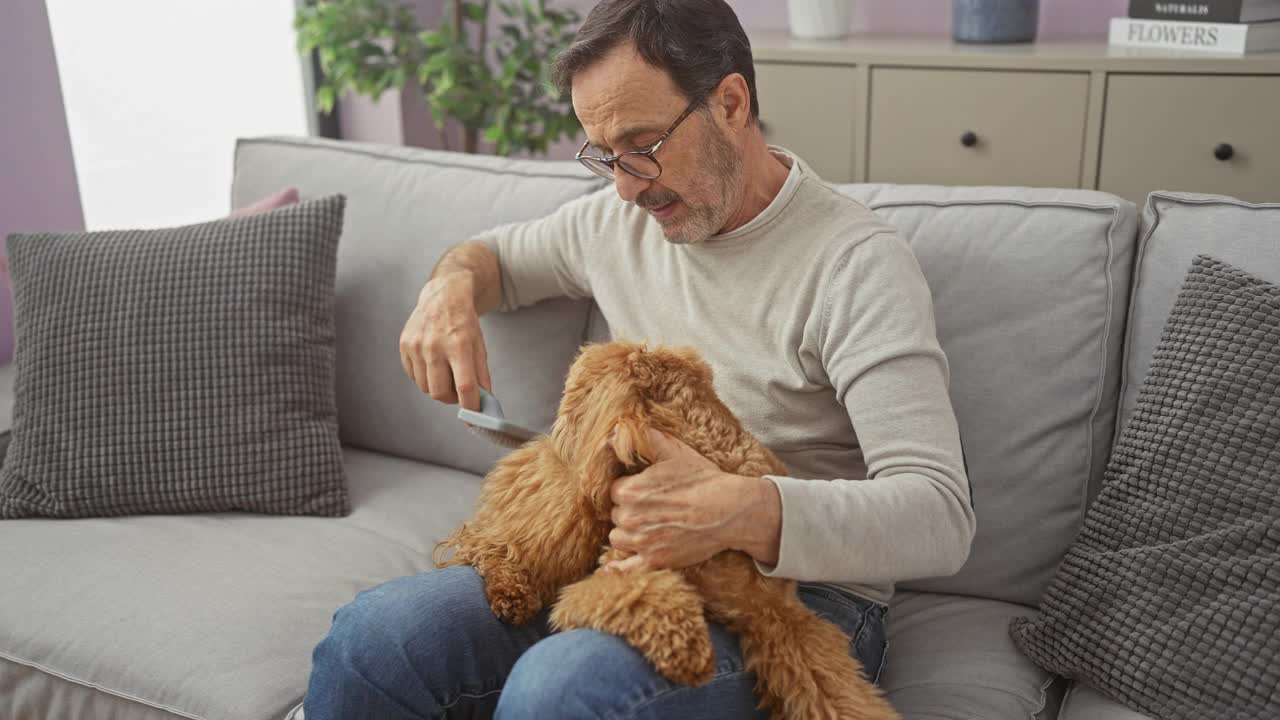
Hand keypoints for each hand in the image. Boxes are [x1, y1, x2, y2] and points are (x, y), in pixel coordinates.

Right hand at [399, 271, 491, 409]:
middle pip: (440, 392)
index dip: (470, 405)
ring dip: (437, 387)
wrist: (444, 295)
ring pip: (425, 387)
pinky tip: (433, 363)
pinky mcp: (404, 345)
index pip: (464, 386)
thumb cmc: (464, 322)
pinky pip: (413, 376)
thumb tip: (484, 402)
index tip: (474, 413)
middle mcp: (434, 345)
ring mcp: (416, 345)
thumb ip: (482, 375)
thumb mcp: (480, 345)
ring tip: (446, 373)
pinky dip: (424, 377)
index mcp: (459, 344)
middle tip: (459, 392)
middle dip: (451, 399)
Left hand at [604, 428, 771, 571]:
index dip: (629, 489)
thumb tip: (613, 432)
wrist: (728, 509)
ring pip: (617, 539)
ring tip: (648, 528)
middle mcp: (630, 517)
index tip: (645, 491)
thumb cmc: (702, 479)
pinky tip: (611, 567)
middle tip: (653, 508)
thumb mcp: (673, 452)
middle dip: (629, 511)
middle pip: (615, 515)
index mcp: (630, 490)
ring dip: (628, 534)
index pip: (614, 491)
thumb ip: (643, 441)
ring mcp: (641, 542)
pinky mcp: (653, 561)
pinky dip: (617, 569)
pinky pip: (624, 569)